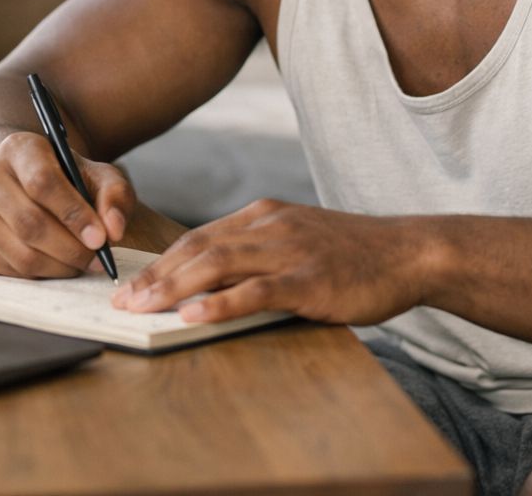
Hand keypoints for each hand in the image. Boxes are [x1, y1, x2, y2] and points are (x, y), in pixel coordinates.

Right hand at [0, 130, 135, 278]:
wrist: (21, 181)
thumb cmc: (65, 178)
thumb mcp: (97, 175)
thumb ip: (114, 195)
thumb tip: (113, 230)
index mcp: (18, 148)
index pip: (42, 183)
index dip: (74, 214)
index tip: (100, 239)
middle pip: (29, 222)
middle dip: (70, 248)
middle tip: (96, 259)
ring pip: (19, 253)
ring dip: (59, 266)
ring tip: (81, 262)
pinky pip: (9, 270)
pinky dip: (41, 275)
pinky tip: (58, 264)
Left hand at [111, 199, 427, 324]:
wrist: (408, 251)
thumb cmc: (352, 253)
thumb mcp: (298, 239)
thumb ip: (259, 252)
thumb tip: (214, 280)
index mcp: (263, 215)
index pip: (198, 237)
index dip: (161, 261)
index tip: (133, 283)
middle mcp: (269, 226)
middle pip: (198, 248)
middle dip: (156, 275)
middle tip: (123, 300)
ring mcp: (289, 250)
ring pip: (218, 264)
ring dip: (174, 287)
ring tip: (143, 307)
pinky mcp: (310, 279)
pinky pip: (256, 290)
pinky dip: (220, 302)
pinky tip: (193, 315)